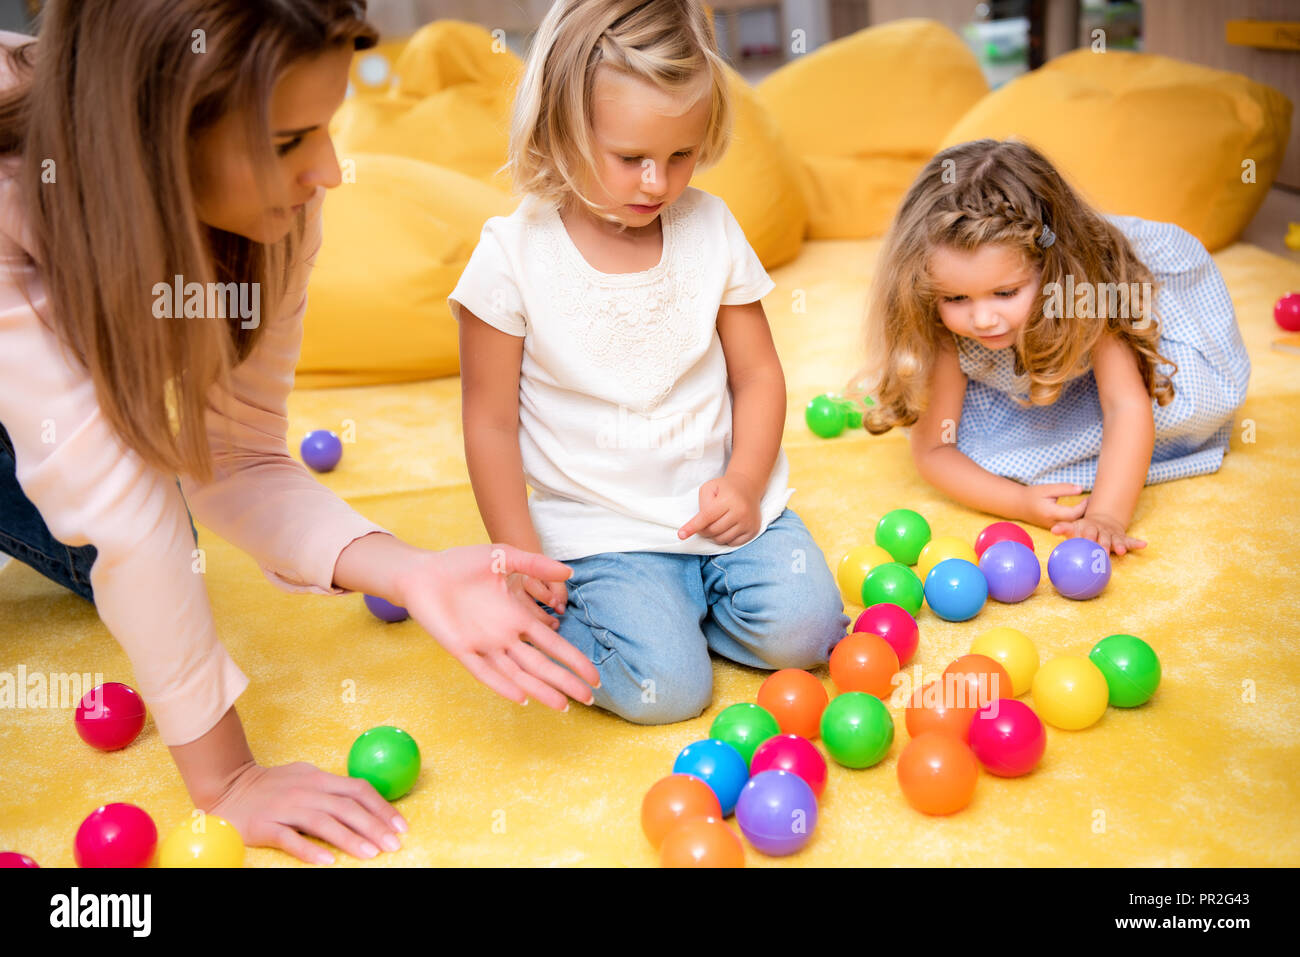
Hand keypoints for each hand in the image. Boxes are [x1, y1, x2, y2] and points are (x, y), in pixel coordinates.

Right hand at [206, 760, 405, 865]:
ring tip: (371, 854)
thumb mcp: (305, 776)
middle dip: (374, 826)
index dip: (382, 806)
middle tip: (394, 844)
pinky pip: (290, 838)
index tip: (400, 825)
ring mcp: (285, 807)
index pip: (358, 788)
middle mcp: (305, 790)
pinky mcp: (265, 825)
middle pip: (346, 807)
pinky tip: (328, 862)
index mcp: (318, 778)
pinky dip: (309, 850)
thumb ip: (331, 786)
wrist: (228, 786)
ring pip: (323, 822)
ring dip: (350, 839)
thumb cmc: (273, 785)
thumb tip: (366, 797)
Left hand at [392, 544, 597, 709]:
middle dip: (564, 680)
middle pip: (541, 664)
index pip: (552, 643)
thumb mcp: (502, 556)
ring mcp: (484, 645)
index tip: (593, 675)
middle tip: (588, 698)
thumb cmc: (460, 564)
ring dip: (540, 689)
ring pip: (517, 673)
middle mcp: (505, 636)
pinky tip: (521, 696)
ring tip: (563, 706)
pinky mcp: (461, 649)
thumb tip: (569, 573)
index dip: (573, 659)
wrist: (422, 572)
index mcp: (517, 617)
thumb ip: (535, 564)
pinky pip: (485, 671)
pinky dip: (502, 684)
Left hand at [678, 471, 762, 546]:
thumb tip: (700, 524)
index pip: (706, 517)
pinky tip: (727, 527)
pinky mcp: (754, 530)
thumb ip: (702, 504)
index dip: (693, 527)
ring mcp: (748, 522)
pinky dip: (726, 538)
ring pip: (722, 539)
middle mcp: (740, 512)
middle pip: (713, 531)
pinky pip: (733, 543)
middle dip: (703, 530)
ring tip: (717, 523)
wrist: (748, 486)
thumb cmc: (725, 488)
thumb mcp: (709, 488)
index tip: (681, 535)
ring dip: (714, 535)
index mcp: (728, 499)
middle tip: (703, 523)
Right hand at [1018, 483, 1089, 528]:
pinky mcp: (1053, 528)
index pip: (1073, 514)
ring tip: (1086, 506)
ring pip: (1072, 526)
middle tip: (1090, 502)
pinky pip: (1068, 526)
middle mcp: (1052, 523)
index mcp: (1050, 513)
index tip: (1087, 498)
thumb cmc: (1033, 495)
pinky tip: (1078, 511)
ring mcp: (1052, 528)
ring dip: (1080, 517)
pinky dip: (1074, 519)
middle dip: (1084, 513)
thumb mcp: (1047, 488)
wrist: (1019, 505)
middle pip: (1074, 522)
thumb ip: (1064, 489)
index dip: (1083, 507)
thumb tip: (1081, 489)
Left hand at [1051, 511, 1146, 555]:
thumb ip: (1064, 528)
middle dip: (1104, 544)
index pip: (1089, 531)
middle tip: (1103, 551)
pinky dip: (1136, 543)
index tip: (1087, 541)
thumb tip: (1053, 530)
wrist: (1099, 522)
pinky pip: (1129, 541)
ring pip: (1117, 540)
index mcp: (1090, 527)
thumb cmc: (1082, 529)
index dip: (1088, 536)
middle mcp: (1103, 530)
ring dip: (1120, 545)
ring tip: (1122, 551)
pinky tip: (1144, 545)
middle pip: (1104, 538)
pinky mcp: (1121, 538)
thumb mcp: (1073, 526)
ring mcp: (1113, 534)